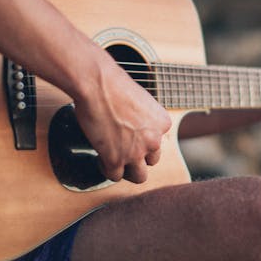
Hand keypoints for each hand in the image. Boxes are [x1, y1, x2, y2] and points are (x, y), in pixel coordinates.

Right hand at [73, 47, 170, 183]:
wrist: (97, 83)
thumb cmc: (114, 83)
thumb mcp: (140, 99)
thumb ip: (142, 117)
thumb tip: (132, 124)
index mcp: (162, 123)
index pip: (158, 141)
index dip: (143, 140)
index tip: (131, 136)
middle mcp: (153, 140)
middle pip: (152, 161)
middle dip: (139, 157)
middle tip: (125, 151)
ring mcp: (135, 152)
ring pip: (139, 176)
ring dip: (128, 171)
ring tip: (116, 162)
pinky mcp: (115, 159)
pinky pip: (115, 176)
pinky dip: (107, 169)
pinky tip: (101, 158)